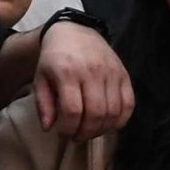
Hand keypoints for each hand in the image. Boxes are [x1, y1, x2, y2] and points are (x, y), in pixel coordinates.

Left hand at [36, 16, 133, 139]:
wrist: (75, 32)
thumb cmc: (54, 58)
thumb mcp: (40, 78)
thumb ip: (43, 104)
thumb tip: (48, 128)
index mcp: (67, 72)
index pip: (72, 110)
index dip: (69, 128)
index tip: (64, 134)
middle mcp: (92, 72)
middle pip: (95, 113)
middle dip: (86, 132)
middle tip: (78, 137)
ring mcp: (111, 73)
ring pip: (113, 111)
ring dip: (102, 129)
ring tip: (91, 131)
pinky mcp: (124, 74)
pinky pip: (129, 103)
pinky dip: (121, 119)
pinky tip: (109, 124)